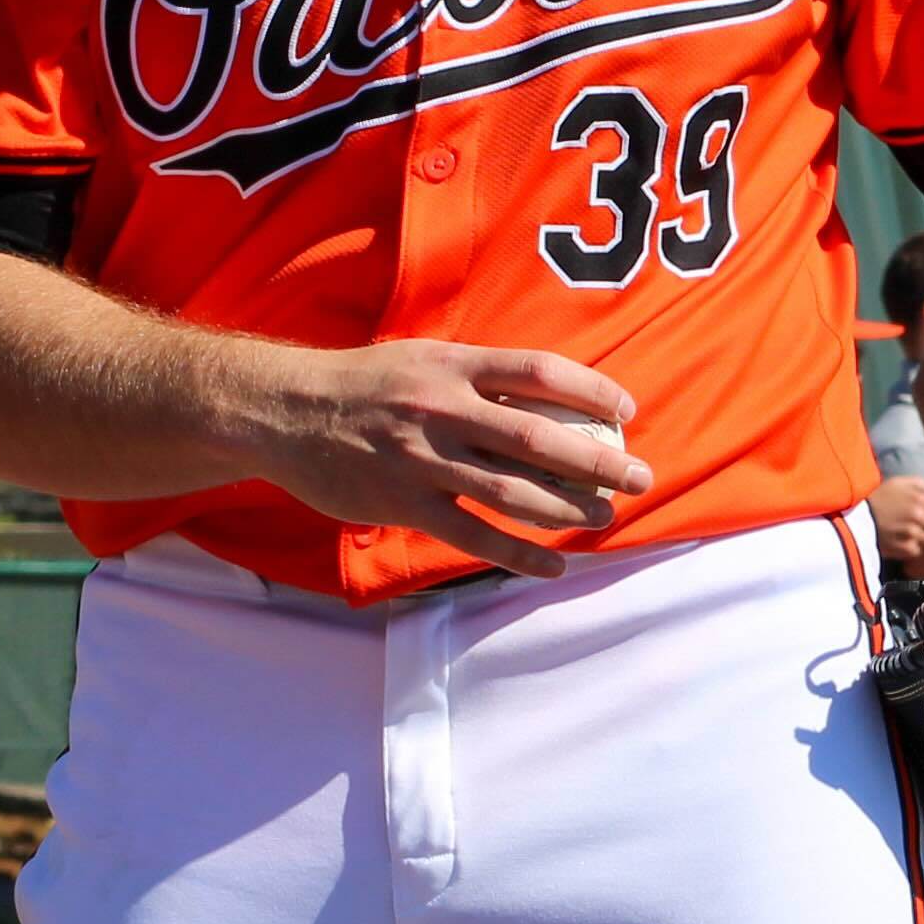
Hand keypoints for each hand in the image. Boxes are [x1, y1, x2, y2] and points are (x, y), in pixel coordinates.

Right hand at [242, 337, 654, 576]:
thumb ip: (479, 375)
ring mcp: (425, 461)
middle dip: (598, 460)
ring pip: (512, 491)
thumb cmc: (364, 384)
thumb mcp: (423, 357)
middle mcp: (444, 410)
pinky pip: (474, 536)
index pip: (539, 373)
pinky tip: (553, 566)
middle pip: (539, 437)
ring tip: (604, 516)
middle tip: (640, 476)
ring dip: (567, 509)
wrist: (284, 411)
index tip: (627, 410)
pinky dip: (519, 555)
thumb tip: (548, 393)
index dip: (593, 389)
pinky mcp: (405, 504)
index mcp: (454, 366)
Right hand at [867, 475, 923, 581]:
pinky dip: (912, 548)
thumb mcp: (900, 483)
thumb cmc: (879, 498)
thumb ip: (923, 486)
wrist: (856, 517)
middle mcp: (919, 517)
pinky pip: (918, 551)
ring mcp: (912, 534)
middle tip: (921, 525)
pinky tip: (901, 540)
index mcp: (921, 499)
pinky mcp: (904, 548)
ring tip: (907, 532)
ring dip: (923, 539)